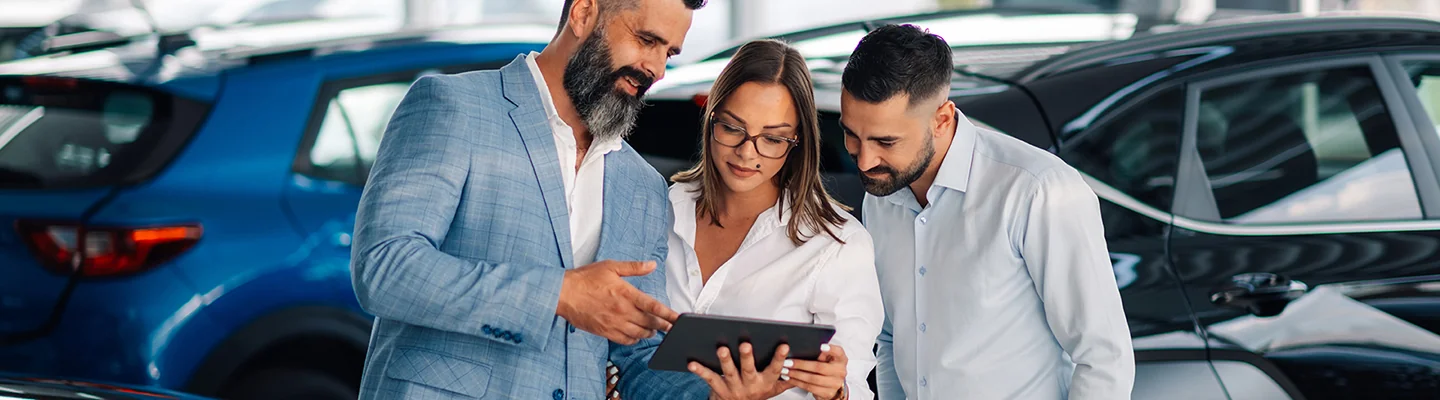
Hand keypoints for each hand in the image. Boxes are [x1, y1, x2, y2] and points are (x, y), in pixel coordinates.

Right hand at [556, 260, 678, 344]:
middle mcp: (622, 310)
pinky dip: (634, 339)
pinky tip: (636, 335)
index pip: (653, 306)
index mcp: (626, 293)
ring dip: (649, 333)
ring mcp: (614, 323)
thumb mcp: (611, 266)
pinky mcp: (605, 332)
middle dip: (663, 326)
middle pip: (650, 323)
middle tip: (670, 327)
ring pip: (639, 333)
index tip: (678, 319)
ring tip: (654, 330)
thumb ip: (634, 267)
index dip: (668, 314)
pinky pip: (625, 340)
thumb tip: (652, 265)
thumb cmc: (585, 279)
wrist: (563, 294)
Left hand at [691, 343, 792, 399]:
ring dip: (725, 360)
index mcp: (765, 382)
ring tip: (721, 348)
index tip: (784, 345)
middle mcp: (750, 385)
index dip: (780, 358)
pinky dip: (700, 370)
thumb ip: (788, 378)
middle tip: (745, 344)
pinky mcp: (719, 389)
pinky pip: (709, 378)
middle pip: (749, 370)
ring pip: (729, 372)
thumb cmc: (756, 395)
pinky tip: (692, 362)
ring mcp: (734, 387)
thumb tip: (803, 364)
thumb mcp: (774, 389)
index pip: (775, 369)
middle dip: (747, 357)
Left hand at [784, 344, 847, 399]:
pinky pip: (810, 387)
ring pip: (812, 379)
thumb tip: (803, 347)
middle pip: (819, 367)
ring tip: (785, 370)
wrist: (832, 386)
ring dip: (796, 375)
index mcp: (841, 359)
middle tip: (788, 362)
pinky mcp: (827, 393)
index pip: (838, 352)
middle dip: (801, 365)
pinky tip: (790, 378)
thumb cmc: (827, 367)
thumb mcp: (828, 358)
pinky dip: (797, 382)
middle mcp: (840, 371)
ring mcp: (835, 384)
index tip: (821, 346)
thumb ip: (821, 353)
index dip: (830, 349)